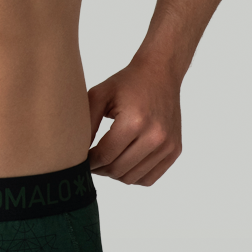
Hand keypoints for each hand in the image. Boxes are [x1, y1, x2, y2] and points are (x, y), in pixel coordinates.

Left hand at [86, 61, 181, 186]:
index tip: (81, 159)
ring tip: (107, 160)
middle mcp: (155, 136)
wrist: (160, 73)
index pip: (105, 155)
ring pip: (132, 178)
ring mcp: (168, 145)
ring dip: (115, 174)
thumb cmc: (127, 83)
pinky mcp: (174, 150)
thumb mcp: (99, 95)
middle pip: (118, 170)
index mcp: (135, 122)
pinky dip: (133, 176)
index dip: (89, 162)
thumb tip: (77, 153)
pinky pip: (149, 178)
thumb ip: (86, 124)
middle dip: (100, 169)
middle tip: (92, 161)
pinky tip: (124, 162)